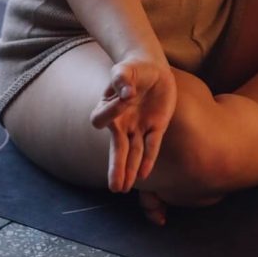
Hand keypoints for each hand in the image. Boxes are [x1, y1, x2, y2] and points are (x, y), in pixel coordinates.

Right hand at [90, 55, 176, 193]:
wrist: (151, 69)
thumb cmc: (133, 69)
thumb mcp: (125, 69)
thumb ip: (122, 77)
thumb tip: (126, 92)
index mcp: (108, 108)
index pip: (101, 119)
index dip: (112, 110)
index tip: (125, 96)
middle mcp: (122, 123)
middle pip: (117, 149)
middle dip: (116, 166)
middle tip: (115, 187)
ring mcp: (139, 127)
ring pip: (133, 152)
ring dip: (130, 169)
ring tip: (125, 188)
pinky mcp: (156, 127)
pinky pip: (151, 146)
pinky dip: (148, 158)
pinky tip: (145, 173)